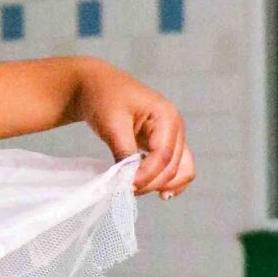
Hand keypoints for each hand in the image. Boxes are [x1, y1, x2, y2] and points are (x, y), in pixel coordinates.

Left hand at [76, 63, 194, 198]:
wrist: (96, 85)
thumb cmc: (103, 98)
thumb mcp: (112, 125)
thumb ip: (124, 152)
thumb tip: (130, 180)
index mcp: (167, 117)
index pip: (163, 157)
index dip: (145, 176)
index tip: (123, 186)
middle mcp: (176, 127)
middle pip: (174, 167)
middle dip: (151, 183)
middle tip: (124, 190)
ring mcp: (172, 136)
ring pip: (181, 170)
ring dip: (161, 184)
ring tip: (137, 191)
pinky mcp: (164, 144)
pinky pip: (174, 167)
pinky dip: (167, 181)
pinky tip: (154, 191)